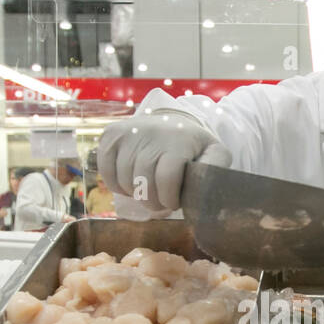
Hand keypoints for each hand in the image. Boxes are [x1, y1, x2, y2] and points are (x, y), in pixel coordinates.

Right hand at [96, 110, 231, 212]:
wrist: (169, 120)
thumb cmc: (192, 145)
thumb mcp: (213, 153)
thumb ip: (217, 166)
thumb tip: (207, 181)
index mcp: (178, 140)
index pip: (166, 178)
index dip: (168, 199)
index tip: (173, 203)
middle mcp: (150, 133)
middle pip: (143, 183)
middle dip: (152, 201)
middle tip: (159, 203)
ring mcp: (128, 133)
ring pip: (124, 180)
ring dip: (135, 194)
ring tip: (147, 190)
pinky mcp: (111, 135)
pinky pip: (106, 171)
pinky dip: (116, 184)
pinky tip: (130, 182)